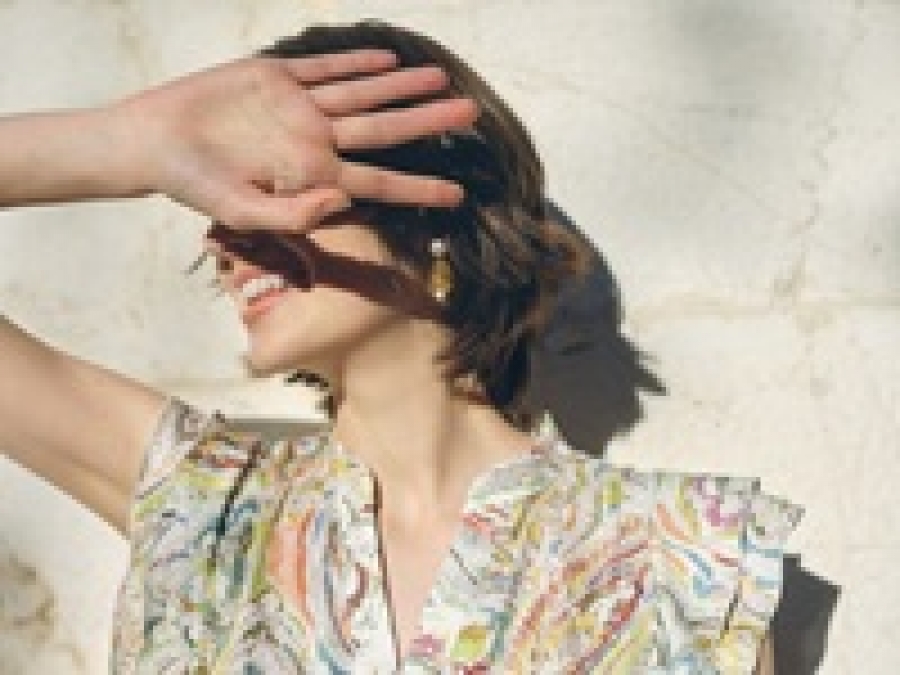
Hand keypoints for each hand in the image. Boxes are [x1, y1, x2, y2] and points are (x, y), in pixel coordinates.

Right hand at [113, 49, 477, 230]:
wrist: (154, 142)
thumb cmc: (194, 185)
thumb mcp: (241, 211)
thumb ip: (291, 214)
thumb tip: (340, 202)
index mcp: (314, 175)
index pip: (379, 182)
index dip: (419, 189)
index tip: (459, 195)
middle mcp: (315, 140)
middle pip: (385, 130)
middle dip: (429, 121)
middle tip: (473, 112)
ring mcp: (299, 107)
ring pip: (364, 93)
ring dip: (403, 85)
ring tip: (442, 77)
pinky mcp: (276, 76)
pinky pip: (324, 67)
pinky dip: (355, 62)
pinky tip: (386, 58)